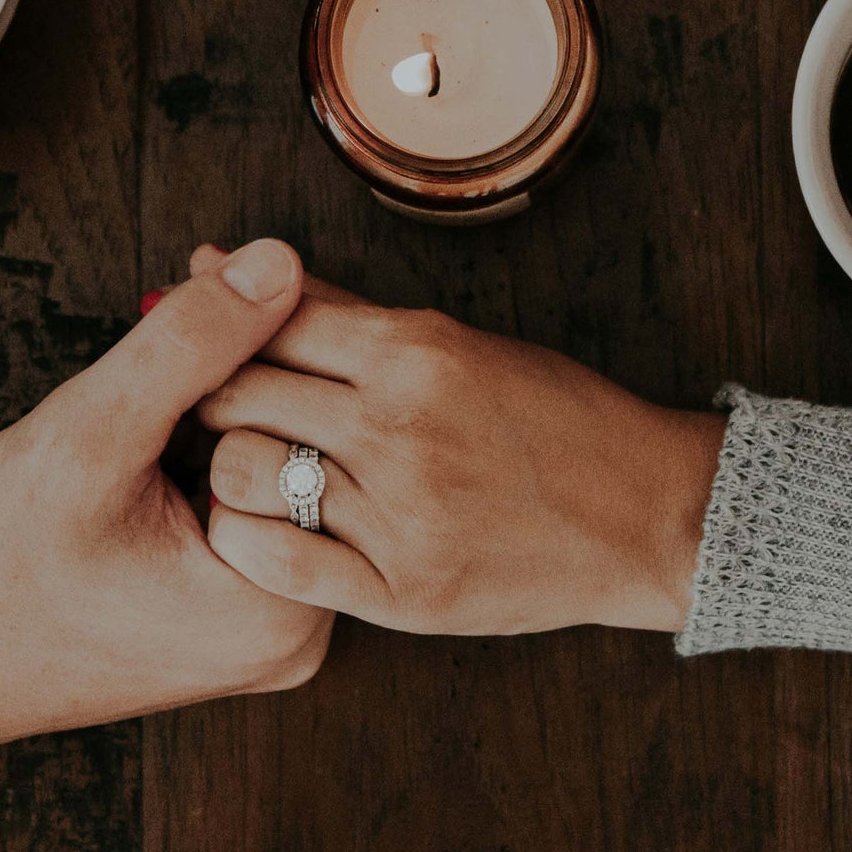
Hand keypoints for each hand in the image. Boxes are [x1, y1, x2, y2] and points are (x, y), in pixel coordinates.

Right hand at [0, 238, 332, 752]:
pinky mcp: (240, 620)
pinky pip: (254, 503)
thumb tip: (281, 263)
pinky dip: (217, 441)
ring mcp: (272, 630)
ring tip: (170, 344)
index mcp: (284, 606)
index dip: (267, 329)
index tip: (209, 268)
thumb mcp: (88, 436)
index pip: (321, 425)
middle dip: (252, 354)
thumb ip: (190, 346)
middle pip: (308, 446)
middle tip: (187, 284)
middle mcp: (299, 630)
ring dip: (233, 394)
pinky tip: (168, 408)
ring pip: (280, 467)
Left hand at [181, 253, 725, 634]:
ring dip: (228, 466)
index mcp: (416, 352)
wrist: (643, 514)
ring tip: (248, 467)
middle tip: (217, 407)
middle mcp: (402, 427)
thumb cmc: (552, 417)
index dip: (218, 327)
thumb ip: (335, 309)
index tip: (207, 341)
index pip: (269, 321)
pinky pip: (276, 562)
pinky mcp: (403, 591)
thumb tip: (220, 260)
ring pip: (242, 474)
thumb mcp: (454, 342)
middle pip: (239, 393)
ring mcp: (402, 514)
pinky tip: (264, 526)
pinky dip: (247, 540)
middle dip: (211, 394)